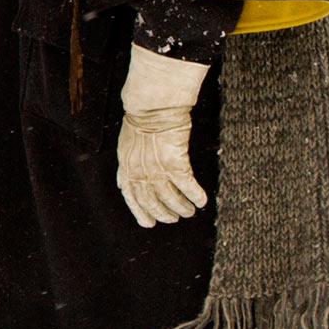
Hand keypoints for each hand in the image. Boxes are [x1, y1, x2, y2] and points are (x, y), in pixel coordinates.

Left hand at [115, 44, 208, 227]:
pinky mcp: (174, 163)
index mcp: (126, 165)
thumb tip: (128, 175)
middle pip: (150, 201)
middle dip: (162, 213)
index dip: (139, 211)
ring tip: (189, 212)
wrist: (152, 106)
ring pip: (169, 197)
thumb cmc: (143, 117)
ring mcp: (156, 169)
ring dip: (180, 207)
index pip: (130, 195)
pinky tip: (202, 201)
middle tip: (174, 218)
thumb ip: (131, 161)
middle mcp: (139, 171)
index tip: (148, 223)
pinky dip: (194, 195)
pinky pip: (187, 186)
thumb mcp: (128, 142)